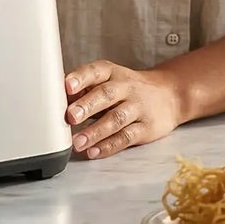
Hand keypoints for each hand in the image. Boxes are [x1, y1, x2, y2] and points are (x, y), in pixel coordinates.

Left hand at [64, 60, 184, 158]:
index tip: (67, 85)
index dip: (81, 78)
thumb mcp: (109, 81)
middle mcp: (126, 88)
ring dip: (96, 131)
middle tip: (70, 116)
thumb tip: (54, 99)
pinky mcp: (146, 127)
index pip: (96, 72)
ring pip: (116, 118)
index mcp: (113, 73)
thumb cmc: (129, 89)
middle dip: (88, 105)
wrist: (170, 95)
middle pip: (107, 95)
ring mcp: (138, 107)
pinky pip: (127, 137)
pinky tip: (94, 151)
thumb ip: (84, 90)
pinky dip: (109, 146)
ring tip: (77, 142)